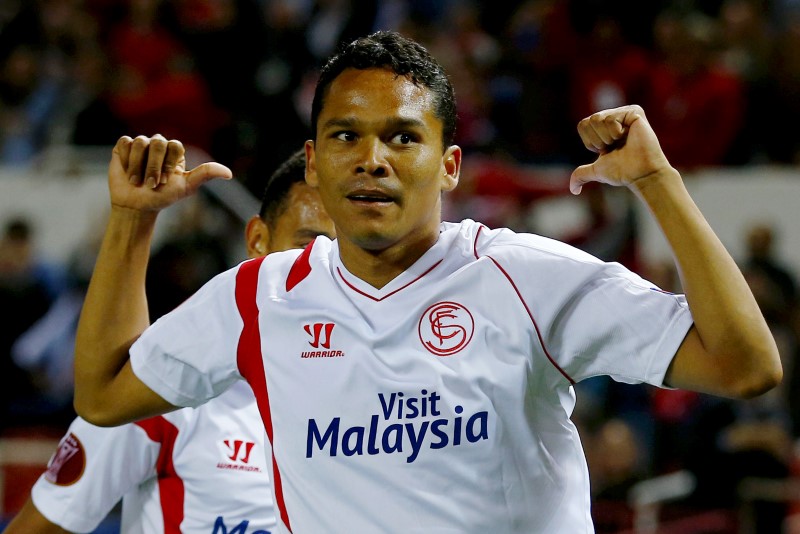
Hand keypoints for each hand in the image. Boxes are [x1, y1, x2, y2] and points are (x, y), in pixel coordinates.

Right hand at [109, 134, 231, 211]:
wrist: (137, 205)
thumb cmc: (162, 197)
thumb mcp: (185, 187)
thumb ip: (205, 175)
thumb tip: (229, 174)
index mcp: (175, 152)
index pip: (175, 146)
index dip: (168, 164)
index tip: (165, 181)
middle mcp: (159, 145)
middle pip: (158, 143)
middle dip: (154, 166)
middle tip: (152, 184)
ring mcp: (141, 144)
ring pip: (140, 143)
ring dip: (138, 166)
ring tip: (137, 181)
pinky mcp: (124, 146)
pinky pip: (125, 144)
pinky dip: (126, 160)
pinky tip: (127, 172)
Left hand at [570, 105, 671, 194]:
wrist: (640, 173)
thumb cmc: (622, 172)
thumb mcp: (597, 171)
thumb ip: (582, 175)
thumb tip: (574, 190)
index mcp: (604, 127)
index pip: (582, 125)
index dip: (590, 142)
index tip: (606, 150)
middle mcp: (614, 116)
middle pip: (589, 120)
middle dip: (599, 139)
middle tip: (616, 146)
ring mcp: (624, 113)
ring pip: (598, 118)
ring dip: (608, 137)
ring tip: (623, 142)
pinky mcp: (634, 111)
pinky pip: (611, 118)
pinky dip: (616, 132)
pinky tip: (629, 136)